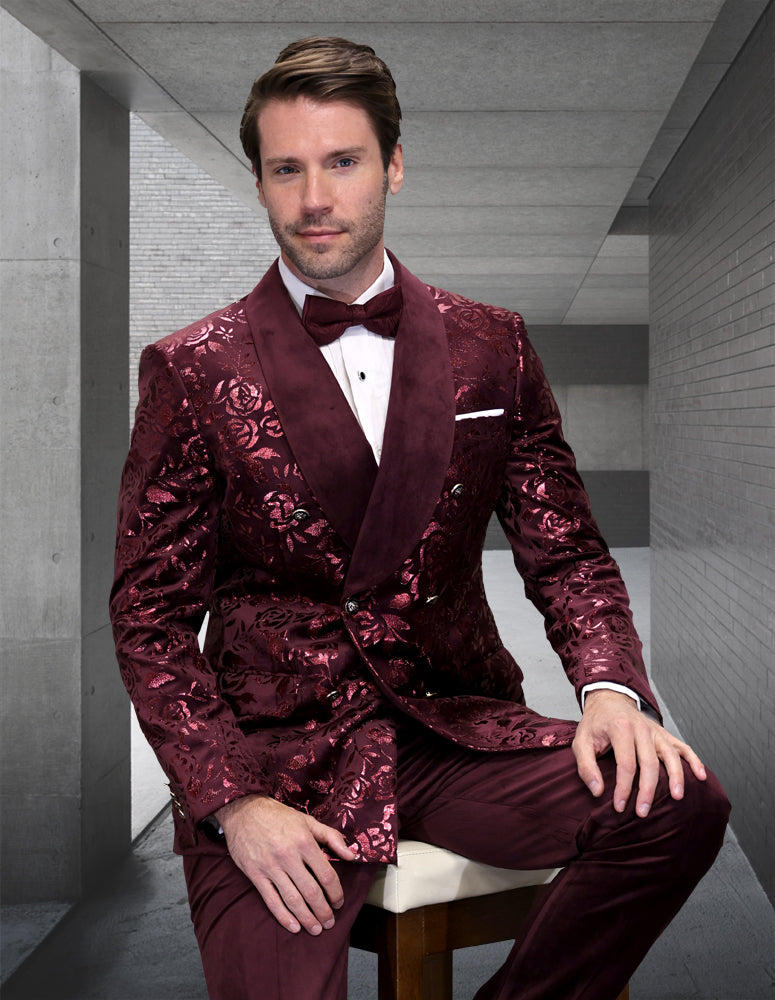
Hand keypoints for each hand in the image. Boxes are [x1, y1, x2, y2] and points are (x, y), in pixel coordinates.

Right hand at [215, 794, 357, 934]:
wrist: (244, 811)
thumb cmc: (279, 816)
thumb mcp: (307, 821)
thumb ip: (331, 837)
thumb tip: (351, 855)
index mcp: (304, 842)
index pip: (326, 874)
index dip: (336, 892)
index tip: (339, 902)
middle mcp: (288, 856)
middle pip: (311, 891)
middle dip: (323, 911)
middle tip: (330, 923)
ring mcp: (271, 867)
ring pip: (292, 899)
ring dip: (306, 918)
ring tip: (315, 929)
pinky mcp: (255, 875)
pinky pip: (271, 900)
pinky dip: (283, 916)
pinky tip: (293, 927)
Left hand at [572, 690, 706, 817]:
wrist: (609, 700)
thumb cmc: (596, 723)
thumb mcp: (581, 741)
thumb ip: (586, 766)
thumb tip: (598, 791)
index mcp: (620, 728)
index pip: (625, 764)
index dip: (624, 788)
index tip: (620, 807)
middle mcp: (641, 728)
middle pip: (649, 763)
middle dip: (647, 790)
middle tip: (643, 812)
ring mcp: (656, 731)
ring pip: (670, 754)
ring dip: (676, 776)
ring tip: (677, 797)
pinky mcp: (664, 734)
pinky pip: (683, 746)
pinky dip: (694, 760)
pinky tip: (701, 776)